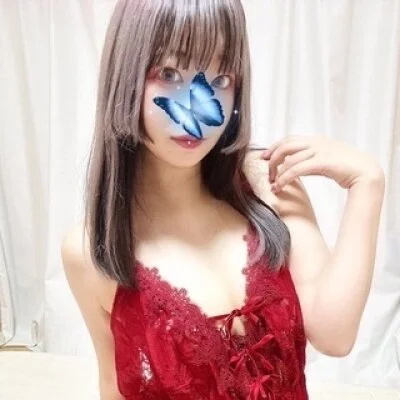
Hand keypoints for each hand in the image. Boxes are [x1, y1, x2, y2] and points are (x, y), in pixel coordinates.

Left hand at [261, 135, 384, 191]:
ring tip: (272, 185)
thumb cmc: (346, 167)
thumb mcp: (325, 158)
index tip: (264, 157)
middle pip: (285, 146)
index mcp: (316, 139)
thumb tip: (293, 165)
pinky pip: (296, 169)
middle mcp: (316, 142)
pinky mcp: (322, 161)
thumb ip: (309, 158)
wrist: (366, 171)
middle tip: (266, 172)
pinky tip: (279, 186)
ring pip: (289, 159)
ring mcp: (319, 150)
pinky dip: (284, 178)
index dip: (274, 147)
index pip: (289, 139)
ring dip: (277, 173)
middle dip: (272, 159)